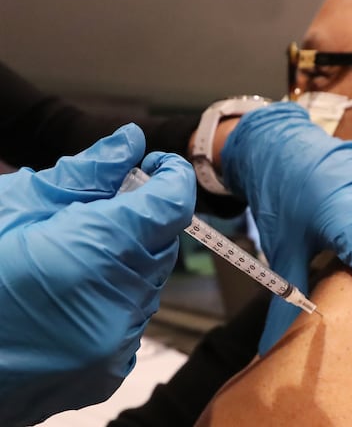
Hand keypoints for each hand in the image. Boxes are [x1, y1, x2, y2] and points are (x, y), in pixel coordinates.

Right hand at [0, 124, 195, 425]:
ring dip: (124, 261)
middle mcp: (117, 308)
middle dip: (140, 220)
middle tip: (97, 211)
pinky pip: (132, 317)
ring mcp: (113, 347)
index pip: (172, 205)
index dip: (171, 177)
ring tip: (70, 260)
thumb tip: (130, 141)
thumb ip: (86, 174)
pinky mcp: (106, 373)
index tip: (156, 166)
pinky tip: (70, 296)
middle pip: (161, 243)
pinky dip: (113, 298)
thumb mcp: (16, 206)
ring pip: (148, 281)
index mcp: (95, 256)